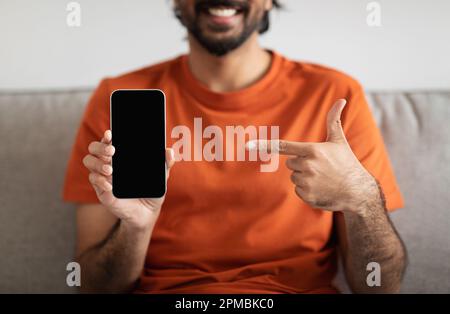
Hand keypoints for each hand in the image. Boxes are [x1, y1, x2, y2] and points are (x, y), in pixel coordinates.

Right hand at [83, 130, 175, 228]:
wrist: (147, 212)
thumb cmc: (151, 190)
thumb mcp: (161, 177)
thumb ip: (165, 164)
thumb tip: (170, 151)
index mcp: (122, 155)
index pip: (110, 140)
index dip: (107, 135)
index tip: (110, 134)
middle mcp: (110, 162)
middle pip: (94, 147)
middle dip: (100, 146)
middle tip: (112, 151)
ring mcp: (104, 175)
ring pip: (89, 161)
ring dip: (97, 163)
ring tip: (111, 169)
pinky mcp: (101, 189)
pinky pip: (93, 180)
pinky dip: (99, 180)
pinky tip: (110, 186)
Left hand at [249, 99, 377, 214]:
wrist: (358, 192)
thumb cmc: (347, 163)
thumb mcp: (339, 141)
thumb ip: (334, 120)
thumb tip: (340, 100)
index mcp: (312, 150)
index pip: (284, 146)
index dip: (265, 145)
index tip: (249, 145)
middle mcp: (307, 165)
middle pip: (290, 163)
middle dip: (302, 164)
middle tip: (320, 168)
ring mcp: (306, 182)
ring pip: (294, 177)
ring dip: (304, 178)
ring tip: (323, 179)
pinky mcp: (306, 195)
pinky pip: (297, 190)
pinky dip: (307, 191)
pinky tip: (321, 190)